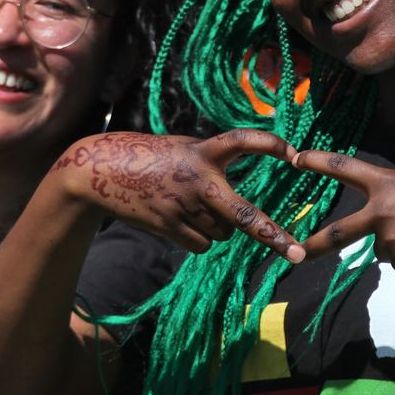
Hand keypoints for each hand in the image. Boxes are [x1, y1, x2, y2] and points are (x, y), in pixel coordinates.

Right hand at [53, 130, 304, 261]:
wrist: (96, 171)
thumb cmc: (148, 157)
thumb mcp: (182, 148)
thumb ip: (210, 164)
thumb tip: (232, 210)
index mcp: (203, 151)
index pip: (242, 141)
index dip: (269, 144)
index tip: (295, 152)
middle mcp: (198, 180)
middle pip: (243, 214)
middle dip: (272, 234)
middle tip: (298, 253)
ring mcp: (183, 206)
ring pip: (223, 233)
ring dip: (218, 227)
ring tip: (191, 207)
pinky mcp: (168, 226)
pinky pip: (202, 244)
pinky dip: (198, 239)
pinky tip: (178, 221)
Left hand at [294, 150, 394, 274]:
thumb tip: (384, 240)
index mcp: (388, 183)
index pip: (345, 167)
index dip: (318, 162)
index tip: (295, 158)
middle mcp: (381, 212)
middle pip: (337, 233)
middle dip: (314, 246)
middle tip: (296, 254)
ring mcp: (391, 240)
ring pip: (385, 250)